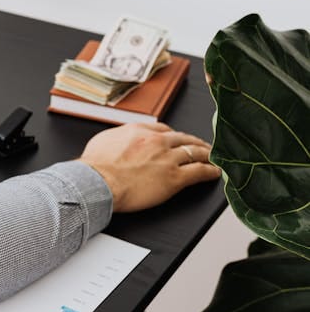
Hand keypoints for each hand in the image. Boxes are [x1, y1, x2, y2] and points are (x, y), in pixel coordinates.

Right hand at [77, 123, 221, 212]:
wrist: (96, 182)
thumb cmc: (95, 167)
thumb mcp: (103, 141)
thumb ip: (118, 137)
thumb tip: (119, 140)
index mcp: (139, 131)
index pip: (164, 129)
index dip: (174, 135)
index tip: (178, 139)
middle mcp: (156, 141)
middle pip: (183, 139)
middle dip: (195, 143)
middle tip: (202, 146)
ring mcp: (167, 159)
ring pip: (195, 153)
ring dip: (207, 155)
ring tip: (213, 158)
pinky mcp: (174, 178)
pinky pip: (199, 172)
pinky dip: (210, 171)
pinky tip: (215, 172)